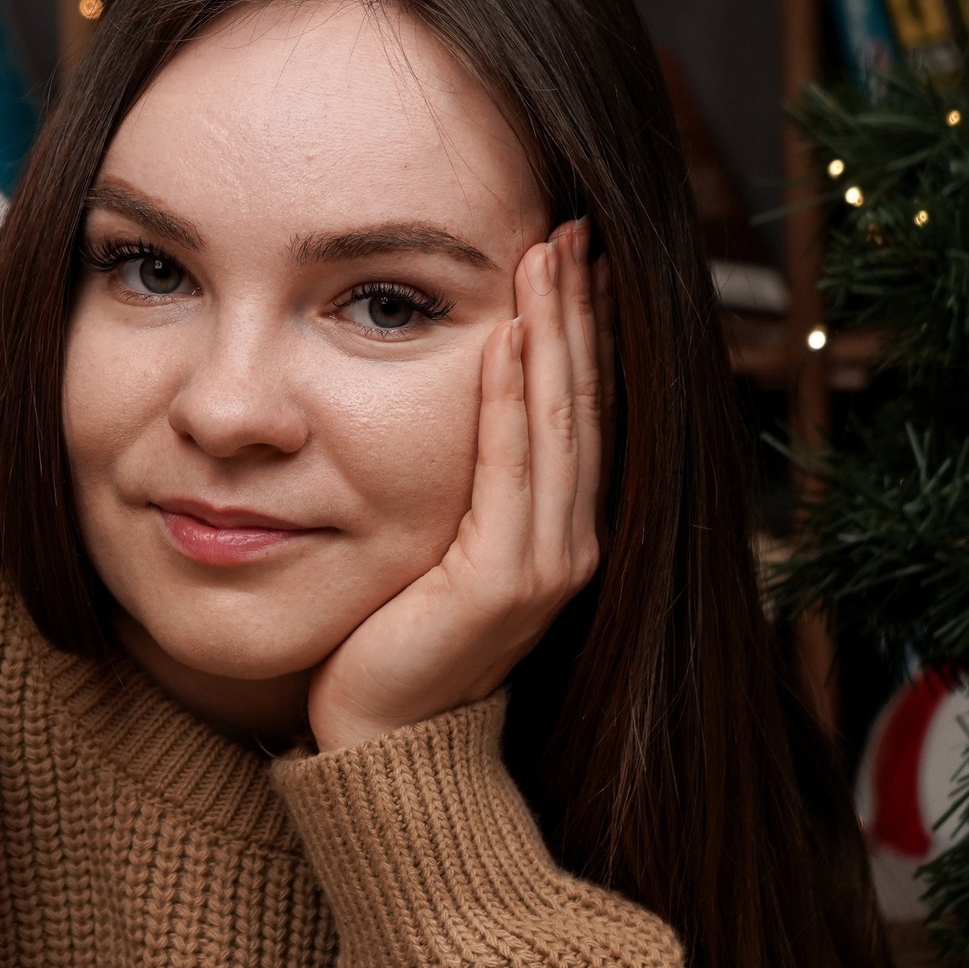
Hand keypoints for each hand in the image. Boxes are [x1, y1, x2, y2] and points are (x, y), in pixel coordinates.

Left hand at [307, 219, 607, 751]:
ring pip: (561, 421)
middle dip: (580, 307)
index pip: (584, 406)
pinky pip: (513, 470)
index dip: (586, 325)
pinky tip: (510, 339)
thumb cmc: (395, 640)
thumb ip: (461, 481)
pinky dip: (515, 400)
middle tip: (571, 225)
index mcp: (561, 529)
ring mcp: (548, 563)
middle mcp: (573, 541)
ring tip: (547, 255)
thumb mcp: (437, 541)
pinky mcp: (506, 582)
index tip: (576, 250)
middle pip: (585, 399)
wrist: (383, 743)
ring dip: (556, 330)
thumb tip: (455, 396)